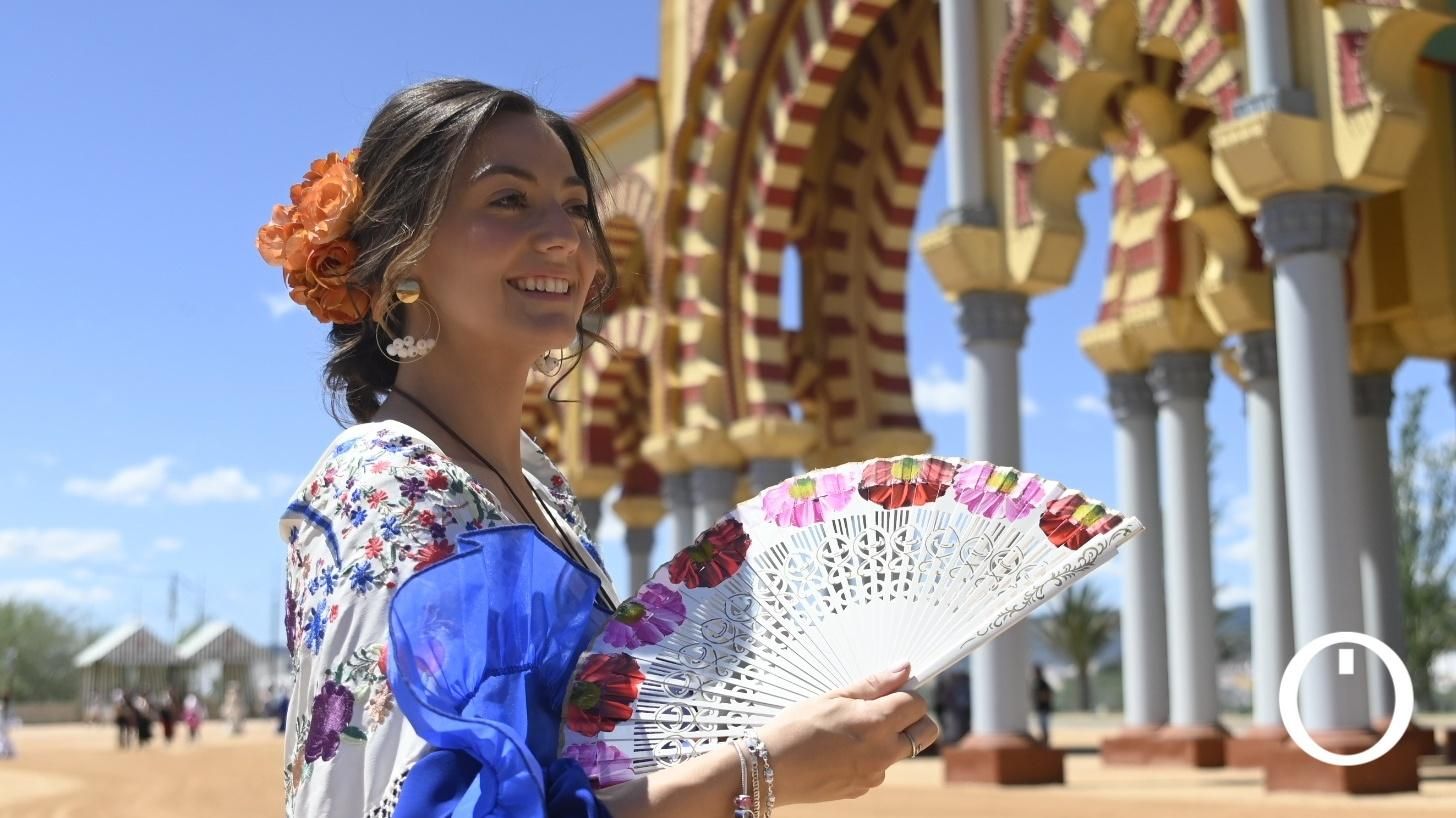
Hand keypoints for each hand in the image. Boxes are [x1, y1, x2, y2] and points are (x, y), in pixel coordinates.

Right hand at [755, 663, 939, 805]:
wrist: (768, 769)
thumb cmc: (795, 727)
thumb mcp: (833, 697)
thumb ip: (873, 685)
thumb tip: (904, 669)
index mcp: (876, 723)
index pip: (918, 704)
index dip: (907, 694)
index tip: (891, 691)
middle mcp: (882, 752)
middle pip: (925, 732)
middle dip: (914, 718)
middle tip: (886, 710)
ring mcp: (874, 774)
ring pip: (901, 751)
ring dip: (890, 739)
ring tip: (852, 731)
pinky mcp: (863, 788)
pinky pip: (879, 768)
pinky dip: (870, 758)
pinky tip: (841, 750)